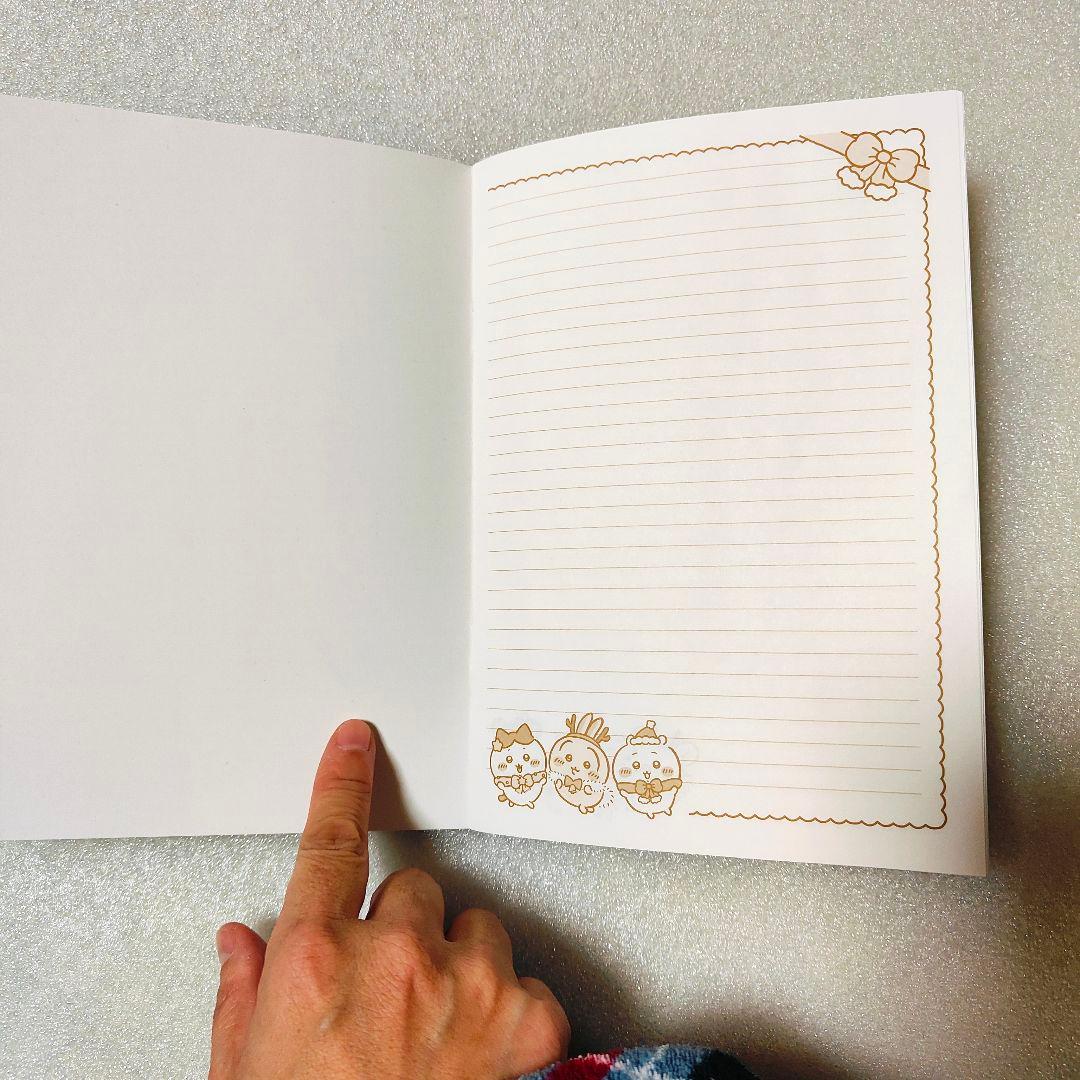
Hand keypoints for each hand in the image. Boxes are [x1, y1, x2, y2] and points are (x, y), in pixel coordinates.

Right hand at [209, 719, 569, 1078]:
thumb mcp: (244, 1075)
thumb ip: (241, 996)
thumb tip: (238, 941)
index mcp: (313, 961)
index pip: (329, 841)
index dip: (342, 784)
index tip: (356, 744)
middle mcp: (392, 955)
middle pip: (415, 889)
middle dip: (405, 931)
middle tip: (392, 997)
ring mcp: (467, 981)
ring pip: (475, 928)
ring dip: (460, 966)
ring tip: (437, 1034)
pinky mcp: (528, 1016)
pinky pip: (522, 977)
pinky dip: (509, 1011)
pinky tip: (482, 1058)